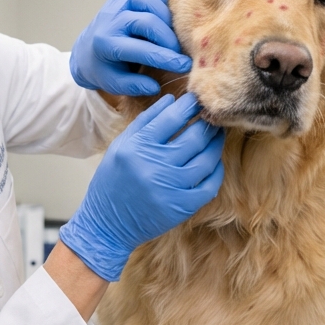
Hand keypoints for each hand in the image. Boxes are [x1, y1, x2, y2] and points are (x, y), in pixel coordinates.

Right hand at [59, 94, 224, 281]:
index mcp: (136, 147)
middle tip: (213, 116)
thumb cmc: (112, 182)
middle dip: (207, 123)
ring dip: (215, 144)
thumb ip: (144, 122)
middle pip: (194, 137)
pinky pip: (209, 184)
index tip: (197, 99)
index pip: (171, 118)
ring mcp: (170, 188)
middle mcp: (153, 166)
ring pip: (206, 159)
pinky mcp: (181, 207)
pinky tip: (213, 162)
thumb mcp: (120, 146)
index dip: (189, 106)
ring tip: (216, 135)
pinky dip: (215, 171)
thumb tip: (171, 100)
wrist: (107, 224)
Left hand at [71, 0, 190, 95]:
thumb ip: (134, 86)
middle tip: (179, 52)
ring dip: (165, 15)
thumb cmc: (104, 68)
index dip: (165, 58)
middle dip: (168, 38)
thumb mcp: (114, 84)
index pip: (140, 50)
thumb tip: (155, 86)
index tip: (183, 66)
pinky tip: (164, 7)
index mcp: (105, 44)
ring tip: (172, 32)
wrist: (87, 50)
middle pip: (147, 21)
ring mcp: (116, 2)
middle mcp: (110, 19)